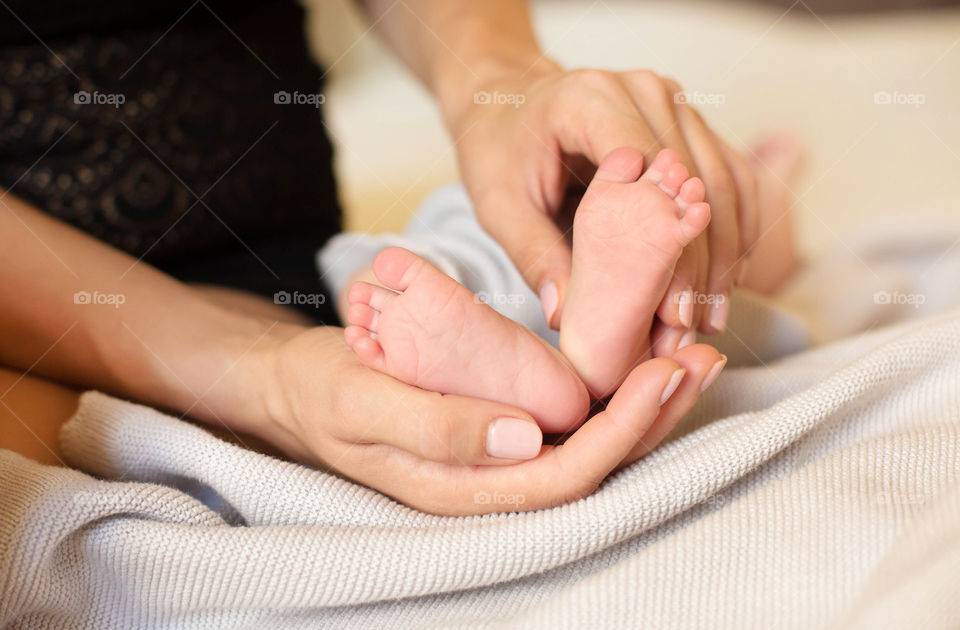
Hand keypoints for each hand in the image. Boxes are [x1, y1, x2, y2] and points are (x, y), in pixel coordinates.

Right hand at [245, 325, 723, 514]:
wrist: (303, 389)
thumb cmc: (327, 394)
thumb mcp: (364, 404)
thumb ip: (436, 429)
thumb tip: (522, 440)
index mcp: (465, 490)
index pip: (565, 474)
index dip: (620, 430)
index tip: (662, 372)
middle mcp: (494, 482)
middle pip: (594, 461)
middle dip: (652, 414)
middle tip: (699, 356)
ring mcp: (501, 457)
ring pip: (590, 440)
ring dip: (643, 401)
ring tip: (690, 354)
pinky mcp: (502, 427)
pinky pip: (569, 416)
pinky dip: (610, 386)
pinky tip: (639, 353)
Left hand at [448, 65, 757, 334]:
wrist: (511, 104)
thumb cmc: (499, 151)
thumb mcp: (500, 206)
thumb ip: (533, 255)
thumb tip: (562, 314)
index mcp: (591, 100)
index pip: (652, 175)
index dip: (669, 246)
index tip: (670, 309)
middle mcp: (643, 90)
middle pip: (698, 178)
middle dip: (703, 262)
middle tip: (693, 327)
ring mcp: (674, 102)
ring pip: (725, 181)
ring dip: (726, 254)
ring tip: (711, 317)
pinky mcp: (690, 123)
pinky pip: (730, 176)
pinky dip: (733, 231)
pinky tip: (721, 282)